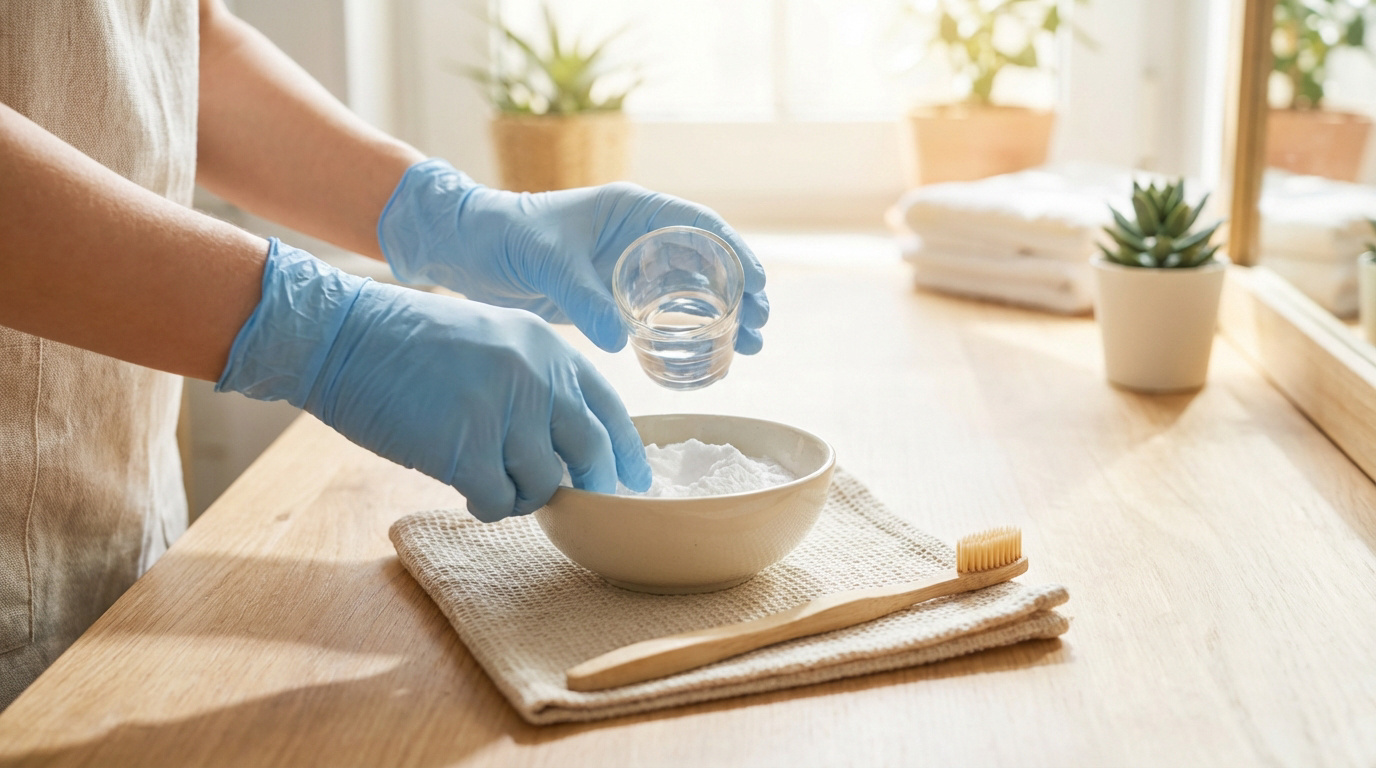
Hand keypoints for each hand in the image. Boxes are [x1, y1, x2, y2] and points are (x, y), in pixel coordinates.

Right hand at [217, 239, 652, 521]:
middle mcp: (535, 375)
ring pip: (544, 483)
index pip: (608, 407)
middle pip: (589, 450)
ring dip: (523, 496)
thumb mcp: (492, 340)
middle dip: (588, 486)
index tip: (634, 483)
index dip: (626, 451)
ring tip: (494, 485)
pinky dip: (489, 506)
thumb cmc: (409, 344)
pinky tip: (469, 493)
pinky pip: (500, 500)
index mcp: (547, 347)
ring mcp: (503, 410)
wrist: (342, 336)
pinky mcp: (466, 446)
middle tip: (574, 505)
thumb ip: (536, 382)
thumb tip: (567, 446)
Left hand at [376, 158, 768, 353]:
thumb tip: (619, 341)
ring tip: (750, 348)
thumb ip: (585, 299)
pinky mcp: (613, 296)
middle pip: (706, 262)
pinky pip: (661, 314)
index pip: (699, 225)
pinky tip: (706, 358)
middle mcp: (637, 236)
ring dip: (722, 317)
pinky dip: (687, 333)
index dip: (735, 252)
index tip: (759, 284)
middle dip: (741, 292)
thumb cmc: (505, 236)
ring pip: (690, 291)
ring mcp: (627, 268)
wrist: (467, 249)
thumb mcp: (548, 263)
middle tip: (762, 328)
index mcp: (631, 210)